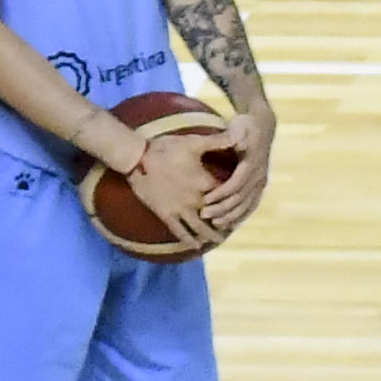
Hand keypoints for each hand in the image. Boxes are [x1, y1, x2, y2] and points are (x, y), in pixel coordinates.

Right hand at [119, 125, 230, 240]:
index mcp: (206, 184)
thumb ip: (219, 140)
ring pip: (200, 228)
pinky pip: (179, 231)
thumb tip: (241, 134)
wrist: (137, 157)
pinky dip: (188, 240)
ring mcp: (180, 210)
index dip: (236, 200)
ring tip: (218, 240)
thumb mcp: (194, 142)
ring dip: (211, 235)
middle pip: (217, 216)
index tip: (244, 205)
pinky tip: (195, 246)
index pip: (228, 195)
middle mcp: (196, 201)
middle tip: (234, 227)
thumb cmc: (165, 147)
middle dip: (226, 222)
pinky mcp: (166, 214)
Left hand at [194, 119, 270, 239]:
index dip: (221, 194)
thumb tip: (236, 140)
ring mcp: (261, 182)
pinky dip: (240, 216)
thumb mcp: (239, 126)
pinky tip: (228, 224)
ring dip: (230, 216)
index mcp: (252, 163)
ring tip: (214, 224)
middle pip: (240, 198)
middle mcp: (259, 176)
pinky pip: (251, 206)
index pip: (236, 184)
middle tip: (203, 215)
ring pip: (247, 205)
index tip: (205, 200)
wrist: (263, 126)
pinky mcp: (260, 186)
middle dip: (222, 209)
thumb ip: (234, 135)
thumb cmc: (245, 125)